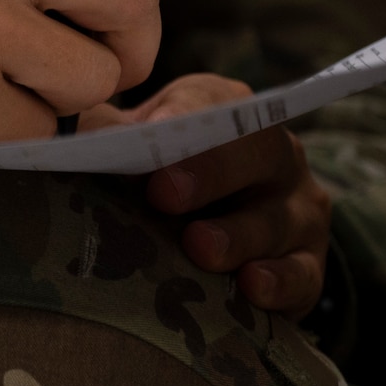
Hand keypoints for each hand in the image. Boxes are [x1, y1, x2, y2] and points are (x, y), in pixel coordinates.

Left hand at [82, 74, 331, 316]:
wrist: (212, 232)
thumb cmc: (157, 179)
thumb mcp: (130, 148)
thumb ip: (104, 137)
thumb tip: (76, 137)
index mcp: (227, 114)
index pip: (213, 101)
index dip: (185, 113)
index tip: (153, 130)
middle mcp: (274, 155)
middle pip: (257, 152)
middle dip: (210, 171)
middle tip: (164, 193)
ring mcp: (297, 209)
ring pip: (276, 219)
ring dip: (237, 234)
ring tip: (199, 246)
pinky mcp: (308, 265)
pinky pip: (303, 274)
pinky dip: (279, 281)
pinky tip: (251, 285)